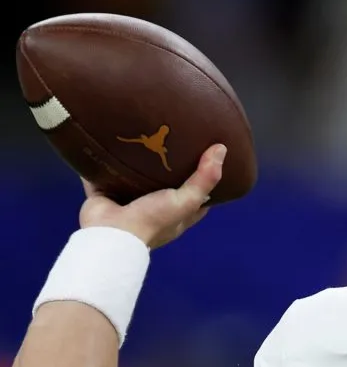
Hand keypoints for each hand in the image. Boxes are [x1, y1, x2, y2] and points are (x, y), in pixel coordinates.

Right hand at [79, 144, 224, 248]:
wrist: (110, 233)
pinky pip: (104, 174)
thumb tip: (222, 150)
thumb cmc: (153, 220)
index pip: (197, 196)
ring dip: (137, 161)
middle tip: (172, 138)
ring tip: (144, 133)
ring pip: (134, 177)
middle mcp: (154, 209)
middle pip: (165, 183)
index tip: (208, 155)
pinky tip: (108, 140)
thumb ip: (204, 179)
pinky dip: (105, 161)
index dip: (204, 178)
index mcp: (177, 214)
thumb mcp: (187, 201)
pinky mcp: (104, 195)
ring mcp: (128, 202)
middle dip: (168, 165)